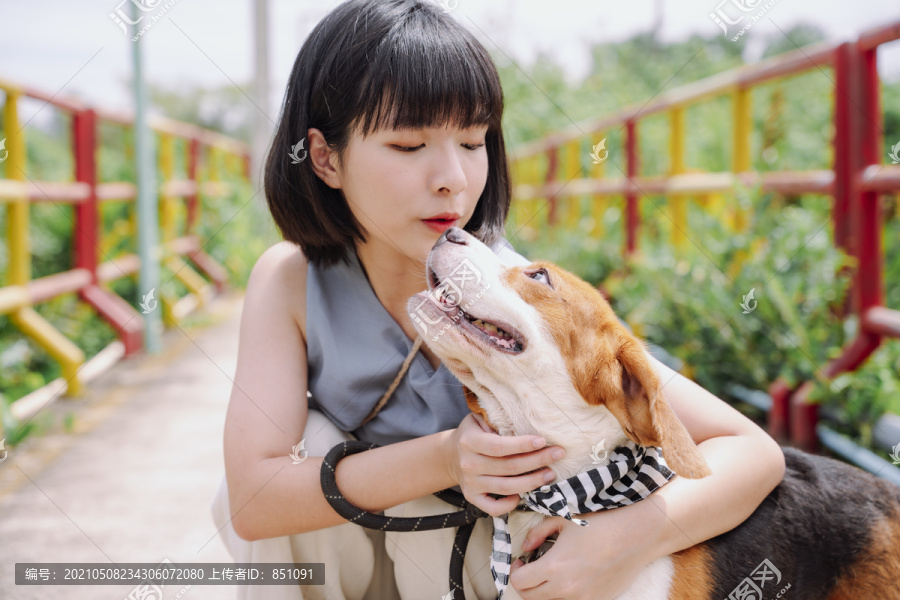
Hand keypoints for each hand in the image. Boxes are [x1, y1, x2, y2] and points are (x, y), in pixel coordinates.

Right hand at [443, 413, 565, 516]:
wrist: (450, 455)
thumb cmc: (472, 433)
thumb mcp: (478, 419)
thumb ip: (496, 419)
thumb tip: (525, 421)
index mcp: (470, 442)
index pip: (499, 446)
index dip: (522, 445)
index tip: (543, 441)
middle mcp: (469, 464)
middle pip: (508, 467)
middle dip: (537, 461)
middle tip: (558, 454)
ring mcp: (470, 483)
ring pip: (506, 487)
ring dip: (532, 482)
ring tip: (550, 474)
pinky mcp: (472, 498)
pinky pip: (493, 508)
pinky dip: (510, 504)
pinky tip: (523, 495)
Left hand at [508, 501, 663, 599]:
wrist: (637, 534)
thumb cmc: (601, 522)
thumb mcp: (563, 519)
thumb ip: (538, 532)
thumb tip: (526, 546)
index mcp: (554, 567)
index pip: (519, 581)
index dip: (515, 569)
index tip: (522, 561)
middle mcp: (566, 588)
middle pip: (530, 597)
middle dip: (526, 582)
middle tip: (532, 567)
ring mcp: (583, 598)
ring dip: (544, 590)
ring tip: (552, 572)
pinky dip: (564, 594)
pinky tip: (571, 577)